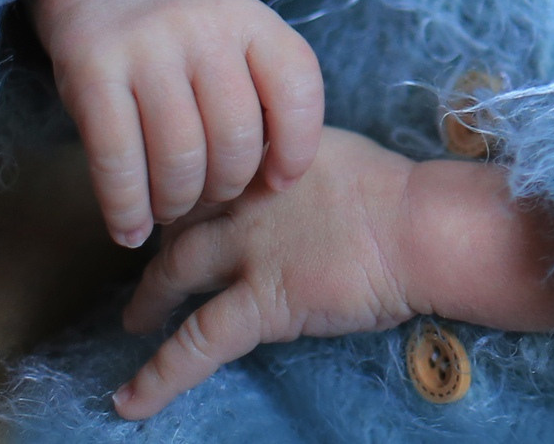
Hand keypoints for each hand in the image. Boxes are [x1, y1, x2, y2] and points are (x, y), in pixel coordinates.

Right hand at [32, 0, 323, 247]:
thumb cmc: (189, 47)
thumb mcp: (240, 48)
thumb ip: (265, 101)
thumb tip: (274, 186)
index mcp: (252, 20)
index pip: (298, 90)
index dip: (296, 150)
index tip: (277, 183)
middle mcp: (204, 26)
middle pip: (236, 138)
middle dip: (226, 187)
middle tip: (211, 196)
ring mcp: (146, 45)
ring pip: (179, 157)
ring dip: (177, 202)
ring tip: (172, 208)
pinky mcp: (92, 71)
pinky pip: (116, 160)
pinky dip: (126, 208)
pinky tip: (130, 230)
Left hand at [114, 127, 553, 419]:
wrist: (422, 226)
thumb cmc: (401, 193)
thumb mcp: (334, 152)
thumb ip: (293, 161)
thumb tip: (279, 179)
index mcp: (265, 153)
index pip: (205, 167)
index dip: (185, 189)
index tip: (177, 205)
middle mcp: (246, 195)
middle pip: (181, 214)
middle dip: (159, 240)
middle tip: (147, 260)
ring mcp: (249, 249)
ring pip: (176, 271)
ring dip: (150, 299)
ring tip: (133, 321)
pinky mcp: (260, 301)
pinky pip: (196, 342)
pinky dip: (160, 374)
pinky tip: (131, 401)